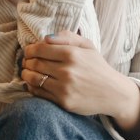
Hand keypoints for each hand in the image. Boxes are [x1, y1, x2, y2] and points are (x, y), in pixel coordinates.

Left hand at [22, 31, 139, 134]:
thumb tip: (45, 38)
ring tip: (27, 72)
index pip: (39, 49)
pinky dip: (31, 87)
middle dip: (26, 61)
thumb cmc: (98, 68)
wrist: (113, 93)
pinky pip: (39, 93)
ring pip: (33, 78)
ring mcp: (64, 87)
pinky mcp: (64, 102)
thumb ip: (67, 37)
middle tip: (27, 62)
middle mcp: (67, 70)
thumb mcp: (88, 46)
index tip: (29, 51)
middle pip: (34, 63)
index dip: (30, 49)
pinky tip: (33, 84)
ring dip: (26, 74)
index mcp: (72, 54)